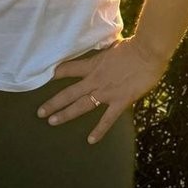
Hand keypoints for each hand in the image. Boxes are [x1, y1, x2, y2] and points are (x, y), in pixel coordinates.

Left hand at [36, 36, 167, 143]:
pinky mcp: (119, 101)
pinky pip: (107, 119)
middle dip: (53, 103)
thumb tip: (100, 50)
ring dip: (66, 114)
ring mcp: (106, 92)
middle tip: (40, 112)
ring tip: (52, 122)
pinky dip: (99, 130)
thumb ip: (103, 53)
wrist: (148, 52)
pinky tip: (90, 140)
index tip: (43, 80)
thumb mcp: (111, 46)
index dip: (55, 74)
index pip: (68, 69)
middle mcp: (94, 80)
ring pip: (81, 106)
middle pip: (69, 93)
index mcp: (93, 65)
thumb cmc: (132, 46)